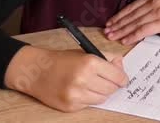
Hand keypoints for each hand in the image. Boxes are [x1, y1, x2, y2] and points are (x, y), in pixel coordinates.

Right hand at [5, 45, 127, 111]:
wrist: (37, 71)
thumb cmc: (63, 60)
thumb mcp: (86, 52)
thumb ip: (108, 58)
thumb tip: (122, 68)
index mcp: (90, 62)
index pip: (118, 77)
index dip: (122, 78)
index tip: (122, 79)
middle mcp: (83, 79)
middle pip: (112, 89)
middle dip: (112, 85)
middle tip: (107, 81)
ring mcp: (76, 95)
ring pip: (102, 99)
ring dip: (101, 92)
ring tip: (92, 85)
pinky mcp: (70, 106)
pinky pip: (89, 105)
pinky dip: (88, 98)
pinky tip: (80, 90)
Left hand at [104, 0, 159, 44]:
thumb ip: (153, 9)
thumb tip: (139, 21)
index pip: (131, 7)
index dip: (119, 16)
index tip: (110, 23)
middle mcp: (154, 1)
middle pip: (131, 15)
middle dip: (117, 24)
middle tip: (106, 32)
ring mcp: (159, 11)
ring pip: (135, 22)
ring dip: (122, 31)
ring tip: (112, 37)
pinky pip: (144, 29)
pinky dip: (133, 35)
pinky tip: (126, 40)